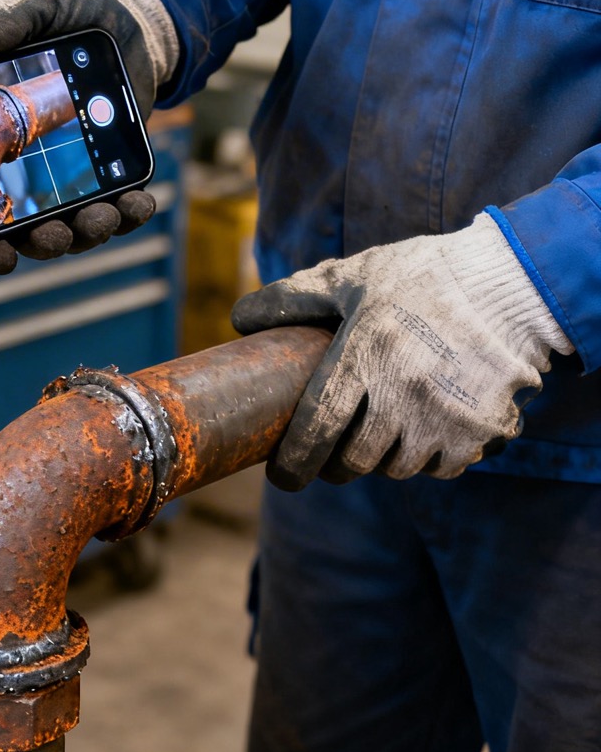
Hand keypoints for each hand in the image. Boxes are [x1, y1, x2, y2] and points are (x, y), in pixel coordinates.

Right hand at [0, 0, 177, 274]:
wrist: (125, 16)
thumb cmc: (66, 16)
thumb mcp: (35, 7)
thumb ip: (3, 23)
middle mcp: (29, 173)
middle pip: (28, 232)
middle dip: (41, 244)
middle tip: (53, 236)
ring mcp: (74, 177)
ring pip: (76, 227)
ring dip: (88, 232)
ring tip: (102, 217)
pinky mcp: (113, 171)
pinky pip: (120, 206)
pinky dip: (130, 212)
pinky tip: (139, 203)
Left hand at [231, 213, 573, 489]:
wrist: (512, 281)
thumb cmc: (421, 275)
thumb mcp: (352, 276)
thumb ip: (293, 299)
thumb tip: (239, 319)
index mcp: (364, 356)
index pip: (317, 428)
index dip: (294, 462)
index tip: (283, 476)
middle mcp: (403, 393)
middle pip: (355, 461)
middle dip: (337, 465)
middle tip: (331, 454)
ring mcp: (446, 416)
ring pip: (398, 468)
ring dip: (384, 459)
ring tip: (379, 435)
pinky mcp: (482, 430)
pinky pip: (443, 467)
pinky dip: (429, 458)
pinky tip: (424, 432)